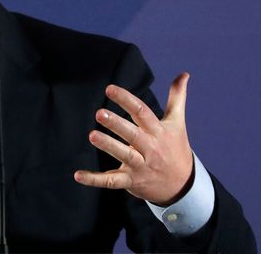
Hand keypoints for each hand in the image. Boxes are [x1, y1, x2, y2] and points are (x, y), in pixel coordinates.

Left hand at [74, 73, 193, 204]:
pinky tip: (77, 175)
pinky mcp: (131, 181)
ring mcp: (140, 166)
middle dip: (116, 124)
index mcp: (158, 131)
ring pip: (123, 155)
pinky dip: (94, 179)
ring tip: (92, 135)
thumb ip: (177, 98)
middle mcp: (150, 148)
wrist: (183, 186)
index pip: (142, 112)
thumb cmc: (175, 148)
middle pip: (132, 134)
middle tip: (99, 113)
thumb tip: (184, 73)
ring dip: (108, 146)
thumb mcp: (177, 123)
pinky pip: (111, 181)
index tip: (109, 89)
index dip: (126, 100)